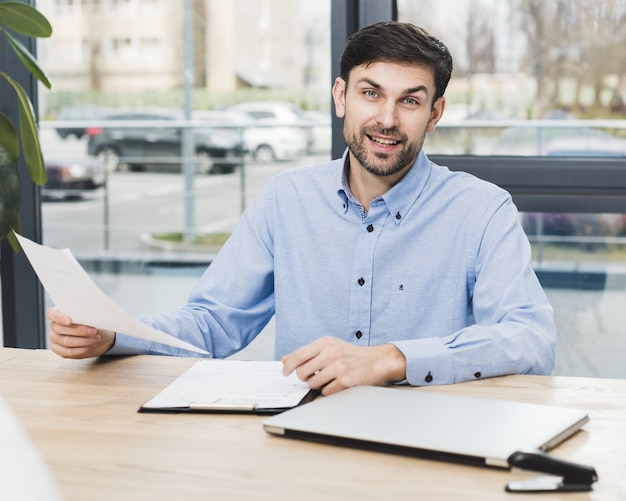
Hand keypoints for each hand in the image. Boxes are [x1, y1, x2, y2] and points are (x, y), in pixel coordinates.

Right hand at [47, 307, 114, 358]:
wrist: (97, 335)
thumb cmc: (92, 321)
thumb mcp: (90, 315)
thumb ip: (86, 314)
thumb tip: (90, 315)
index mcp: (57, 313)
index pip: (52, 314)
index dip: (60, 318)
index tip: (69, 321)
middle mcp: (54, 326)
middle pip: (61, 329)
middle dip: (80, 330)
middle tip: (94, 331)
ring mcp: (55, 338)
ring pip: (66, 341)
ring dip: (83, 341)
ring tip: (96, 339)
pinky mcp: (59, 350)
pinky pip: (67, 352)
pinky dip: (80, 350)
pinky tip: (90, 346)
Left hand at [281, 336, 405, 395]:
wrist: (377, 361)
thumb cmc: (351, 354)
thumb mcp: (330, 346)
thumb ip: (308, 352)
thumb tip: (285, 359)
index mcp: (325, 343)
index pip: (298, 355)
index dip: (288, 365)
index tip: (285, 372)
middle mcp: (331, 353)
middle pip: (302, 371)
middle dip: (304, 377)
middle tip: (310, 376)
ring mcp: (338, 367)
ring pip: (312, 383)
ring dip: (316, 385)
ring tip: (326, 379)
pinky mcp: (345, 381)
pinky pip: (325, 391)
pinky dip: (327, 390)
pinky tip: (335, 384)